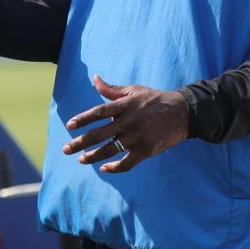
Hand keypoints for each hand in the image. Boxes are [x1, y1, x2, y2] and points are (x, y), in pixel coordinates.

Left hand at [62, 75, 188, 172]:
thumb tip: (95, 79)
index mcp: (125, 106)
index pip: (98, 112)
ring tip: (81, 159)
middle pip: (99, 134)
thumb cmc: (155, 99)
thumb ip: (112, 90)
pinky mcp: (146, 150)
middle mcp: (129, 122)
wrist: (183, 113)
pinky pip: (127, 163)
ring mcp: (137, 138)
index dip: (83, 119)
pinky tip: (104, 168)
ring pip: (110, 150)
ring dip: (93, 157)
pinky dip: (115, 168)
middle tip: (66, 149)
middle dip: (80, 143)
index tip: (70, 126)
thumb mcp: (134, 90)